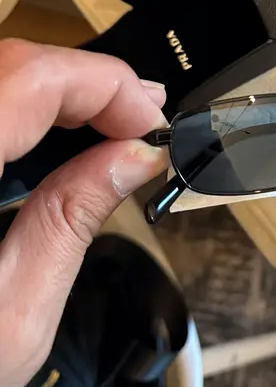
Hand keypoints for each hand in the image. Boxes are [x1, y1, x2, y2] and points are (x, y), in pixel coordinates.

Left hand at [0, 39, 167, 386]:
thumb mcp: (16, 318)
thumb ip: (69, 219)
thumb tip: (131, 154)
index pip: (23, 83)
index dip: (98, 84)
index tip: (149, 119)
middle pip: (3, 68)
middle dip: (82, 82)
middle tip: (142, 117)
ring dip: (52, 92)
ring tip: (111, 124)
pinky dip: (20, 114)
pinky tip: (55, 138)